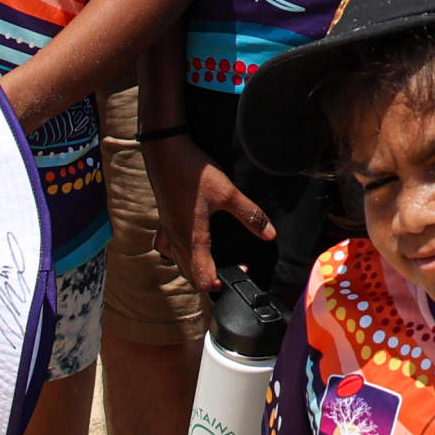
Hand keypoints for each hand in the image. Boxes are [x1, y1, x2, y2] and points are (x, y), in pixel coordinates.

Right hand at [146, 130, 269, 296]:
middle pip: (190, 276)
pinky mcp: (163, 221)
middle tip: (232, 265)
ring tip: (213, 258)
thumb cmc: (194, 172)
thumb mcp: (228, 193)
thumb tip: (270, 235)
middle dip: (211, 278)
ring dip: (195, 267)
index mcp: (192, 239)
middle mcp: (176, 240)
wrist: (165, 150)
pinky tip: (188, 242)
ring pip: (178, 263)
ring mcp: (167, 231)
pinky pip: (167, 247)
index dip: (223, 283)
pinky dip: (179, 252)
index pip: (203, 280)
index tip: (240, 271)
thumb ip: (250, 215)